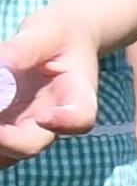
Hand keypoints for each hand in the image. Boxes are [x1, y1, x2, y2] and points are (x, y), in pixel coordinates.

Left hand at [0, 10, 102, 168]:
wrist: (61, 43)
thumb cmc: (60, 34)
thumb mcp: (47, 32)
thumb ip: (25, 48)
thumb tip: (0, 65)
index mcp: (76, 96)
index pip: (80, 118)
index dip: (64, 122)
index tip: (44, 116)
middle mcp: (52, 120)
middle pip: (33, 143)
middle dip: (5, 140)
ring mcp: (28, 128)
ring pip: (7, 153)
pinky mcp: (9, 129)